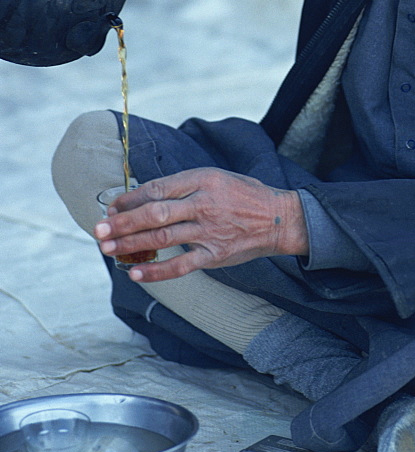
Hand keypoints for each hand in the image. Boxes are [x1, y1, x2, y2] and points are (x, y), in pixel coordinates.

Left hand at [93, 167, 308, 282]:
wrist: (279, 219)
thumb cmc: (245, 196)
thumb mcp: (217, 177)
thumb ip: (186, 185)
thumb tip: (147, 196)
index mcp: (203, 179)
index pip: (158, 188)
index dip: (130, 198)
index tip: (112, 207)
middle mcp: (204, 204)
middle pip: (155, 214)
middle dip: (123, 223)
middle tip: (99, 231)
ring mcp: (209, 231)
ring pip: (162, 239)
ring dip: (131, 245)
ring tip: (108, 250)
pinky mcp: (215, 255)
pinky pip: (181, 265)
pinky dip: (156, 271)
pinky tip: (136, 274)